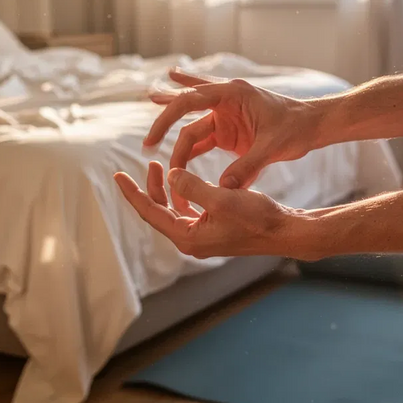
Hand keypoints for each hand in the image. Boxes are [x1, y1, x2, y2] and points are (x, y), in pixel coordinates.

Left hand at [114, 161, 302, 258]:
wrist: (285, 231)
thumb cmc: (257, 217)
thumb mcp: (222, 198)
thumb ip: (192, 186)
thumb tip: (170, 175)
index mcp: (188, 237)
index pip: (151, 213)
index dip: (133, 193)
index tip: (118, 176)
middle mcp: (191, 240)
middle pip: (159, 212)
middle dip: (150, 188)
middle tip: (148, 163)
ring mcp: (203, 237)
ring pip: (173, 210)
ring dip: (167, 189)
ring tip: (164, 167)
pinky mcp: (214, 230)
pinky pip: (189, 211)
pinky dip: (184, 194)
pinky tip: (187, 179)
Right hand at [144, 69, 319, 210]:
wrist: (312, 126)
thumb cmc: (296, 129)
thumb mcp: (273, 148)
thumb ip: (249, 167)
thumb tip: (223, 188)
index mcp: (232, 95)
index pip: (189, 101)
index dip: (167, 119)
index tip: (153, 140)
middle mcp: (224, 101)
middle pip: (185, 112)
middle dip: (164, 124)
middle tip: (146, 144)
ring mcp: (225, 115)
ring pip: (191, 123)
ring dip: (170, 122)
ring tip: (147, 99)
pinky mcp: (229, 130)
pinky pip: (202, 133)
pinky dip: (185, 132)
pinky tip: (167, 106)